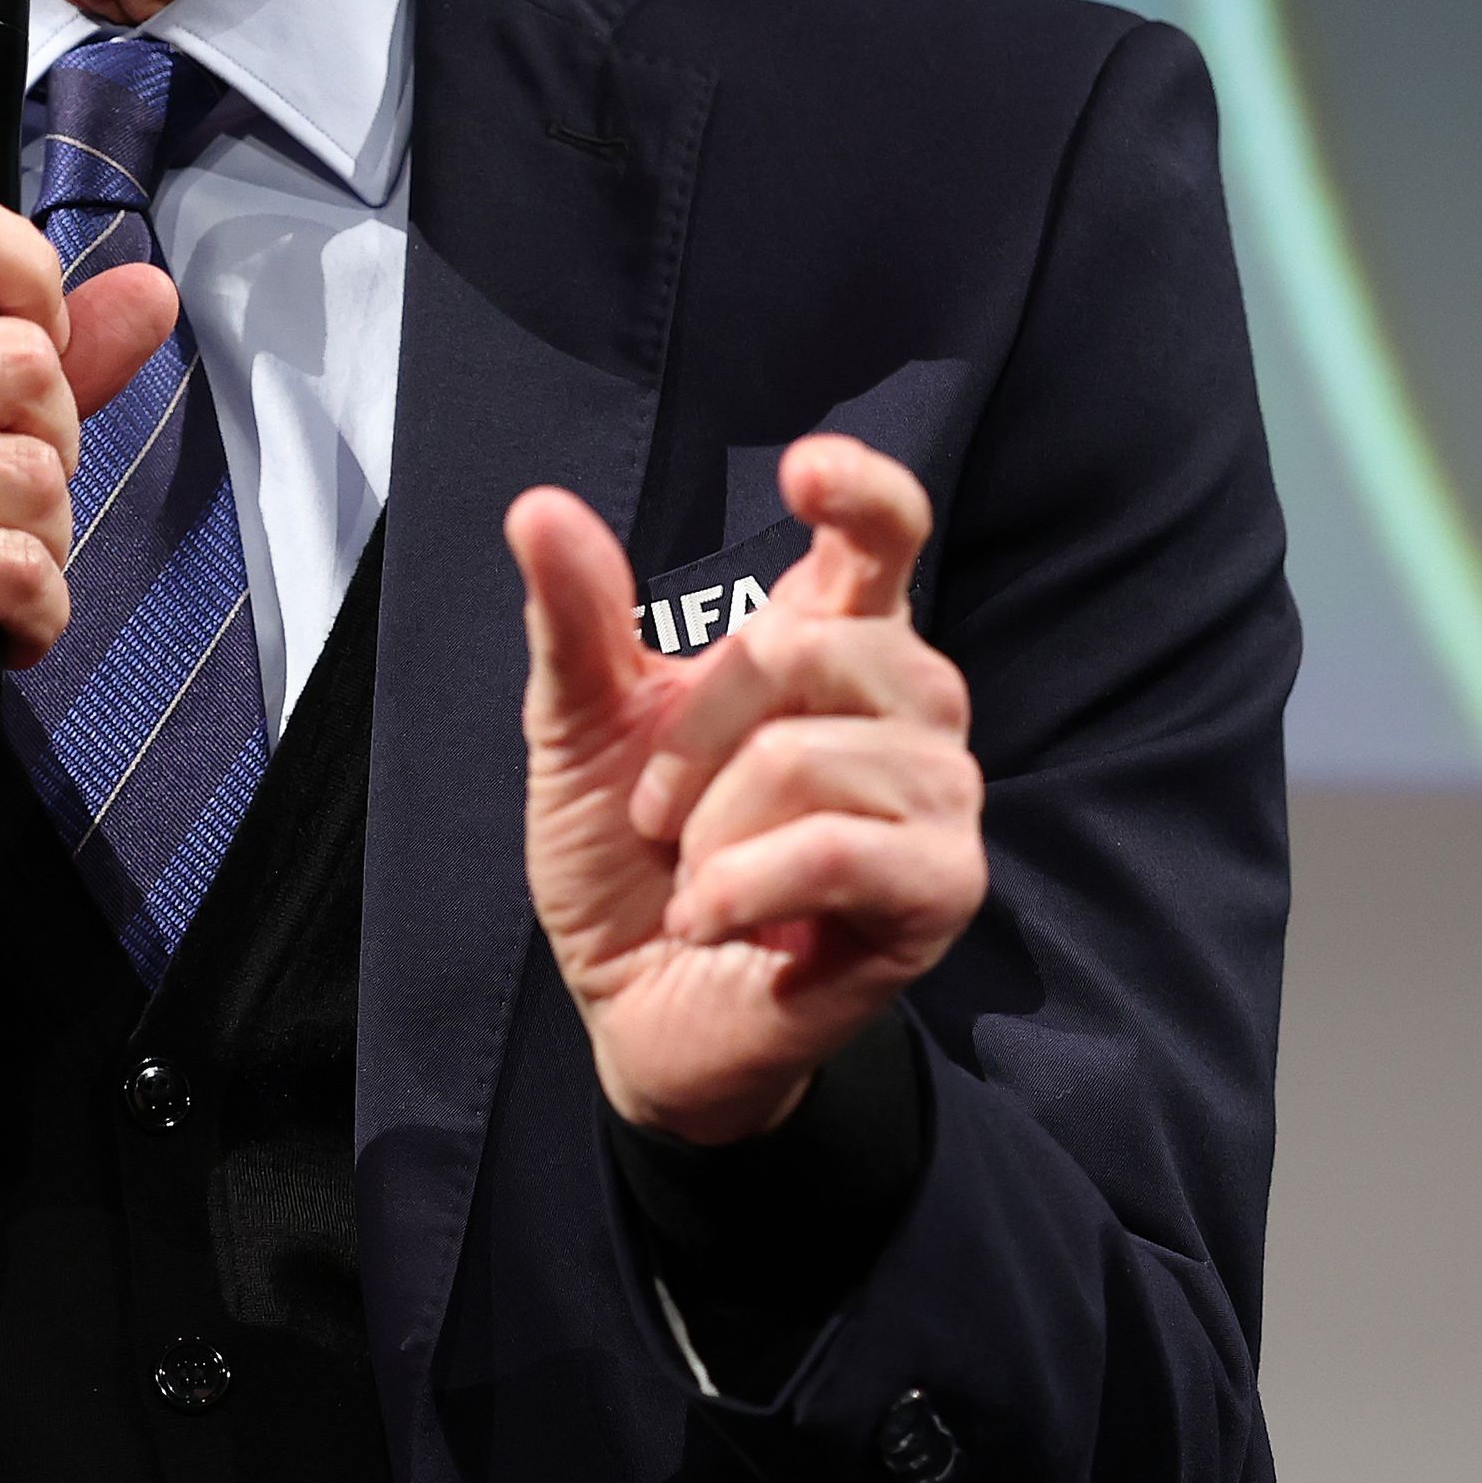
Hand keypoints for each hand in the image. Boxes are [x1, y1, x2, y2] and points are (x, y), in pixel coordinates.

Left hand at [510, 438, 988, 1144]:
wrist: (641, 1010)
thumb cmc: (629, 861)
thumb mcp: (579, 732)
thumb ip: (575, 623)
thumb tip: (539, 507)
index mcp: (835, 639)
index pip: (886, 534)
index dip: (862, 491)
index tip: (804, 472)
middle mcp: (909, 703)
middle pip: (813, 642)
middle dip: (697, 732)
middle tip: (660, 813)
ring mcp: (939, 795)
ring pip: (812, 755)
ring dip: (713, 832)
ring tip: (700, 879)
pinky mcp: (942, 888)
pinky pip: (835, 852)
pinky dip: (741, 889)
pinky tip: (711, 921)